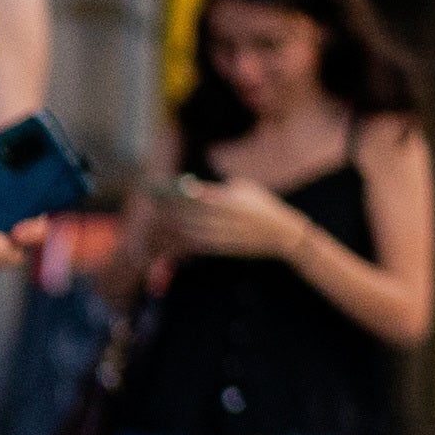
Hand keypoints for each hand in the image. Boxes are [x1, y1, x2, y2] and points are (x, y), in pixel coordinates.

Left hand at [159, 173, 302, 263]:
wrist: (281, 233)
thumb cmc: (262, 205)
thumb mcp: (244, 188)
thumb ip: (219, 189)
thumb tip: (192, 189)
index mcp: (229, 199)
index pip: (195, 195)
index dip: (175, 193)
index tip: (161, 187)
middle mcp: (224, 217)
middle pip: (188, 213)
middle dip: (169, 208)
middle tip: (153, 201)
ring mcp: (222, 234)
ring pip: (188, 230)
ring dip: (171, 225)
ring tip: (157, 218)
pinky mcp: (221, 247)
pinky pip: (195, 245)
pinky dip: (180, 241)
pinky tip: (169, 237)